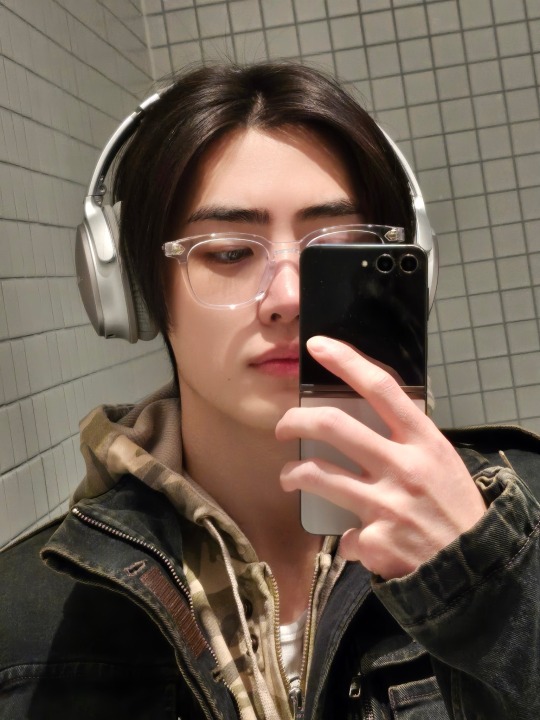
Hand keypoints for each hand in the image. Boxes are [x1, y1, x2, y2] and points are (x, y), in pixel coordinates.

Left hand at [275, 336, 485, 579]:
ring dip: (293, 473)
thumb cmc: (453, 505)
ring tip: (289, 476)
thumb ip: (403, 442)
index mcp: (423, 440)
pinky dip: (346, 539)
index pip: (381, 388)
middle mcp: (404, 466)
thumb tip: (359, 434)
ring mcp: (387, 503)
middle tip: (283, 425)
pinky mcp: (376, 540)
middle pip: (334, 426)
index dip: (346, 361)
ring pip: (318, 474)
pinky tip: (354, 542)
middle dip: (296, 420)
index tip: (318, 345)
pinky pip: (343, 534)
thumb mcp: (440, 461)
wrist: (476, 565)